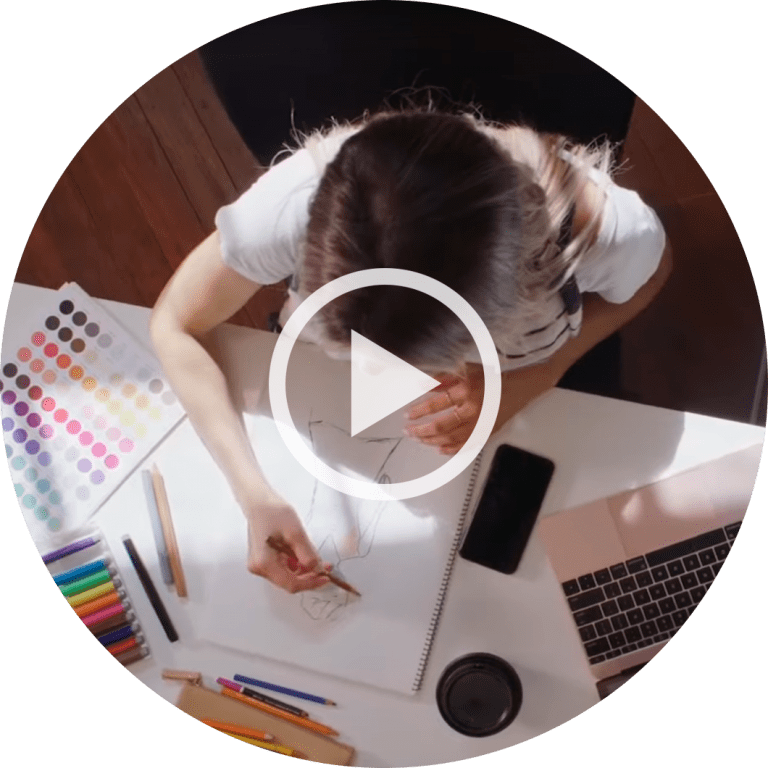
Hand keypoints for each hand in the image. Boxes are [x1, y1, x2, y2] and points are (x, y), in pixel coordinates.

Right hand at [243, 495, 330, 592]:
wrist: (259, 501)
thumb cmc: (273, 512)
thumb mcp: (295, 532)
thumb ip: (307, 554)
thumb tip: (317, 570)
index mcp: (263, 563)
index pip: (291, 584)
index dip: (311, 583)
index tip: (325, 578)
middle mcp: (259, 568)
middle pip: (289, 582)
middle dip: (309, 576)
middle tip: (325, 568)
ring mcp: (260, 565)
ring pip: (288, 575)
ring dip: (304, 570)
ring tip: (318, 560)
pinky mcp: (264, 559)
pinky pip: (284, 567)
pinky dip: (296, 564)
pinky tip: (305, 555)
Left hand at [404, 363, 558, 454]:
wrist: (518, 388)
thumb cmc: (492, 379)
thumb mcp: (466, 370)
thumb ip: (443, 378)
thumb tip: (422, 383)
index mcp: (467, 390)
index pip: (436, 404)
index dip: (419, 411)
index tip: (408, 415)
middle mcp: (473, 409)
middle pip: (441, 426)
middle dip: (421, 430)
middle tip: (409, 431)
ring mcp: (480, 424)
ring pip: (451, 439)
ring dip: (431, 441)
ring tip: (419, 439)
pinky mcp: (486, 433)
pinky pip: (465, 446)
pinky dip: (451, 450)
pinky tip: (439, 449)